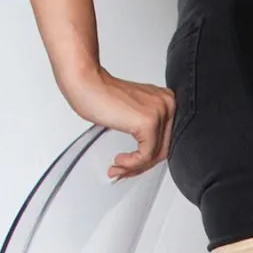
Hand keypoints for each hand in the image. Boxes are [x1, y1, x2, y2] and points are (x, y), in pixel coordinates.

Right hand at [60, 64, 175, 178]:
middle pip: (162, 148)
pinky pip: (146, 155)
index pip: (164, 139)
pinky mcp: (149, 122)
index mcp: (165, 101)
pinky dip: (132, 163)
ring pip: (155, 154)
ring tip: (118, 168)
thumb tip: (147, 154)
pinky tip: (119, 161)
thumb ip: (144, 127)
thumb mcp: (131, 113)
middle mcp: (167, 104)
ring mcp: (160, 112)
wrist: (85, 82)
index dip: (147, 157)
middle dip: (141, 165)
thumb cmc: (100, 94)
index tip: (129, 165)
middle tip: (122, 171)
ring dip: (134, 167)